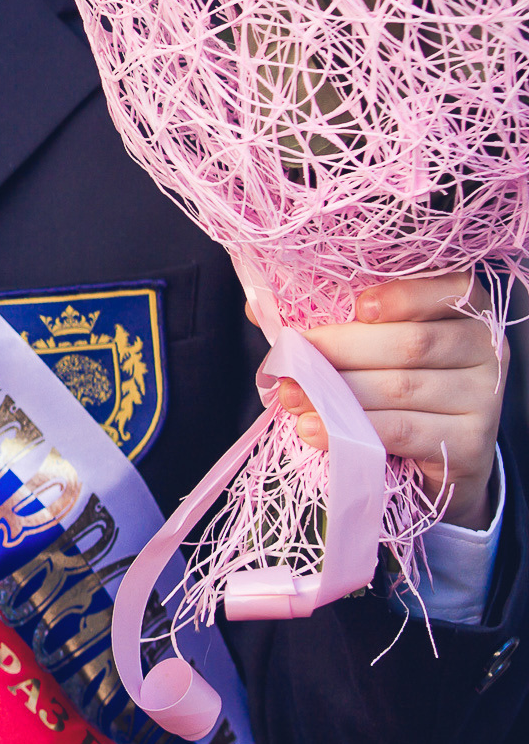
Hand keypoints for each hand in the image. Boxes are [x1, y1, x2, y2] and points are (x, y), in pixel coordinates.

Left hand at [258, 273, 508, 529]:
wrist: (440, 453)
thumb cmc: (397, 381)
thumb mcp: (371, 344)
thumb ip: (329, 320)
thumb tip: (257, 308)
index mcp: (465, 310)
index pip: (447, 290)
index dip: (403, 296)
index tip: (358, 306)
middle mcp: (484, 349)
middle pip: (410, 343)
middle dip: (340, 350)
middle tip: (289, 360)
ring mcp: (484, 398)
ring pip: (401, 388)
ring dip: (335, 393)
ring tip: (289, 397)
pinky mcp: (472, 444)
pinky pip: (404, 431)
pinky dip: (351, 429)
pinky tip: (314, 430)